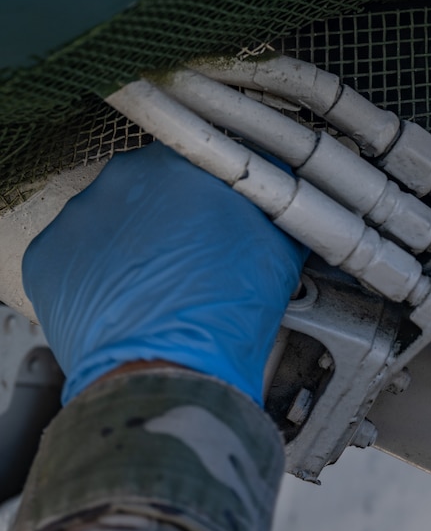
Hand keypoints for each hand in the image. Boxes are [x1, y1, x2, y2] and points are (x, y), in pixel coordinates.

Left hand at [23, 142, 308, 403]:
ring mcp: (81, 216)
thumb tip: (281, 197)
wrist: (170, 371)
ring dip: (134, 241)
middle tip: (196, 251)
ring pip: (114, 218)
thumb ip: (274, 205)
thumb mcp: (278, 246)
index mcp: (184, 163)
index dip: (218, 189)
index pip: (204, 159)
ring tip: (160, 283)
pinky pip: (77, 254)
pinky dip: (98, 271)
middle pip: (154, 185)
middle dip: (173, 213)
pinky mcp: (49, 256)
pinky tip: (127, 297)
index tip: (224, 210)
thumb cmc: (225, 314)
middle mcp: (125, 177)